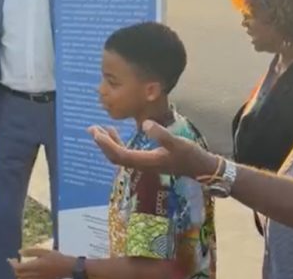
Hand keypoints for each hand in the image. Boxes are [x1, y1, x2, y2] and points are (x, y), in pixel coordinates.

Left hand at [8, 248, 74, 278]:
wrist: (67, 267)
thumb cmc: (56, 257)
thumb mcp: (44, 251)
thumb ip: (31, 251)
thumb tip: (19, 252)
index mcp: (34, 266)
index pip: (18, 268)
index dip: (12, 264)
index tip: (11, 259)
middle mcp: (34, 275)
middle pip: (18, 275)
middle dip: (15, 268)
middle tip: (15, 262)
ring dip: (19, 274)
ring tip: (21, 267)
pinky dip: (24, 277)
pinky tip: (27, 272)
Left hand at [88, 120, 217, 178]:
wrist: (200, 168)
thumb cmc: (190, 155)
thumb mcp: (178, 143)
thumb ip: (162, 135)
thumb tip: (146, 125)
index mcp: (146, 161)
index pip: (120, 155)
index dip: (107, 144)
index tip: (97, 133)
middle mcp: (141, 165)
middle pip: (115, 157)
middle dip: (102, 144)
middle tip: (92, 128)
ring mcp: (143, 163)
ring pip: (119, 155)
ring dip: (108, 143)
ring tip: (98, 129)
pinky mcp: (147, 160)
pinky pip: (126, 153)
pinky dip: (117, 143)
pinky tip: (115, 133)